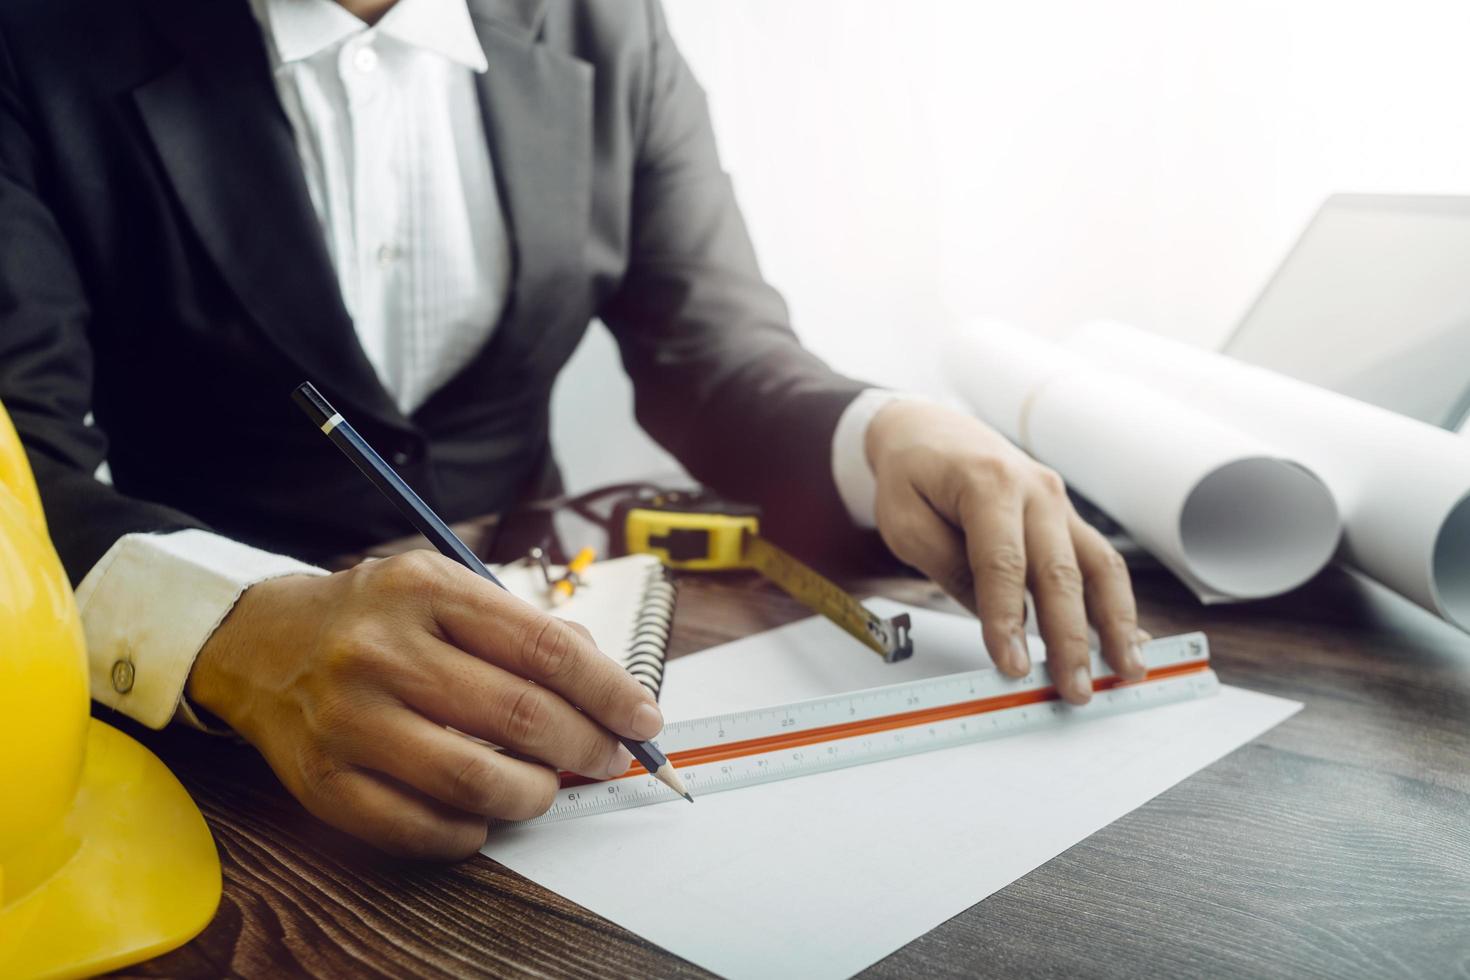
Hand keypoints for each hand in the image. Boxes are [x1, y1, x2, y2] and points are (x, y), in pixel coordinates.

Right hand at [187, 551, 663, 859]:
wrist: (262, 643)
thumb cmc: (376, 617)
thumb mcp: (445, 588)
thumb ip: (524, 627)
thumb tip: (606, 684)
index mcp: (426, 591)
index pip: (545, 648)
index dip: (608, 691)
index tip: (642, 718)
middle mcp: (383, 652)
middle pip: (519, 715)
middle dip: (586, 746)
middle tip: (608, 757)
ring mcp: (349, 720)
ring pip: (476, 781)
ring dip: (535, 794)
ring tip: (547, 785)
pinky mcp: (324, 782)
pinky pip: (420, 828)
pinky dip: (470, 832)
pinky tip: (484, 814)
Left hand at [865, 400, 1146, 702]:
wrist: (929, 430)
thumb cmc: (912, 474)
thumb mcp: (905, 521)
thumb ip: (949, 567)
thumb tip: (997, 620)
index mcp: (988, 483)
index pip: (1003, 563)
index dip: (1008, 619)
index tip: (1012, 665)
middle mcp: (1036, 490)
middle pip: (1060, 573)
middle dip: (1071, 638)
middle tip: (1074, 688)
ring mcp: (1059, 504)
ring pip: (1100, 567)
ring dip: (1116, 624)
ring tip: (1126, 671)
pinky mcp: (1068, 520)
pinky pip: (1101, 564)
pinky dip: (1117, 605)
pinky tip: (1130, 641)